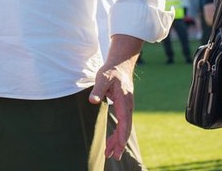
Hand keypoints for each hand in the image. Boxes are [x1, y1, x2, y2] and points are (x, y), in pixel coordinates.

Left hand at [89, 37, 141, 160]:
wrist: (120, 65)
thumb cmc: (111, 71)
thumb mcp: (102, 78)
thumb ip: (98, 90)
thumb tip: (93, 100)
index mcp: (124, 101)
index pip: (124, 122)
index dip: (122, 136)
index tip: (119, 148)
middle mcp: (128, 106)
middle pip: (125, 128)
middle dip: (120, 143)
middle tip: (113, 156)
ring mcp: (127, 107)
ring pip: (124, 127)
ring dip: (118, 140)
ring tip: (110, 153)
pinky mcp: (124, 107)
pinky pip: (123, 123)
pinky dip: (118, 133)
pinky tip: (112, 141)